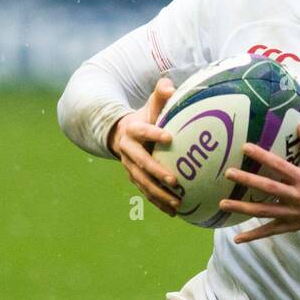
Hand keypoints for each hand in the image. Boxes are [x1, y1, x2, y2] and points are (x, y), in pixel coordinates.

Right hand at [107, 78, 180, 215]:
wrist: (122, 134)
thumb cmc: (145, 117)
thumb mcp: (150, 105)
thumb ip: (160, 95)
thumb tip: (170, 85)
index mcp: (132, 130)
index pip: (142, 132)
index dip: (153, 134)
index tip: (169, 137)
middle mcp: (128, 151)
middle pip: (141, 164)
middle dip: (157, 173)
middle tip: (175, 181)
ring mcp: (129, 167)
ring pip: (143, 183)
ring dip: (159, 194)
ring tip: (177, 203)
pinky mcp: (134, 178)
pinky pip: (146, 193)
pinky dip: (159, 203)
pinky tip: (174, 213)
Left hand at [220, 121, 299, 243]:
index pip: (279, 165)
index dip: (262, 156)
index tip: (245, 147)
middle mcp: (296, 196)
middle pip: (268, 188)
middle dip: (248, 180)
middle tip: (229, 173)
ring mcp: (292, 213)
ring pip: (264, 211)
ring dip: (243, 209)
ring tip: (223, 204)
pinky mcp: (291, 226)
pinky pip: (269, 231)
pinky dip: (253, 235)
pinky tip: (237, 239)